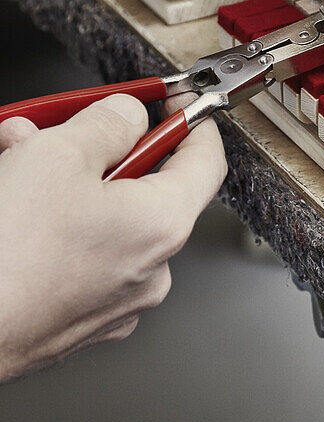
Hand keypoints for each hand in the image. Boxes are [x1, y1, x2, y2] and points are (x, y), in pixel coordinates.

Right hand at [0, 92, 226, 380]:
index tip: (177, 102)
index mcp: (162, 225)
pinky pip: (81, 253)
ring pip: (104, 219)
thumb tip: (128, 116)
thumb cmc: (6, 257)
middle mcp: (150, 269)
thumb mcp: (58, 154)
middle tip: (62, 126)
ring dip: (67, 182)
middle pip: (144, 187)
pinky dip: (56, 224)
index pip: (207, 162)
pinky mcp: (77, 319)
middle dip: (100, 148)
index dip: (193, 122)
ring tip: (18, 158)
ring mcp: (115, 300)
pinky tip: (17, 206)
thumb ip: (107, 123)